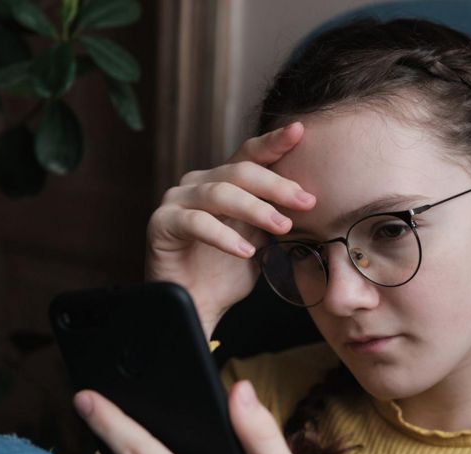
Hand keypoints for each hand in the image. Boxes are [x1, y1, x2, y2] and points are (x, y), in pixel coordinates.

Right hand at [144, 121, 316, 337]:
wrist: (195, 304)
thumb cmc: (226, 271)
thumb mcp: (259, 237)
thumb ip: (274, 213)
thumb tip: (309, 197)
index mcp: (222, 181)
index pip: (249, 155)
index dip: (273, 142)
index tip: (299, 132)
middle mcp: (197, 183)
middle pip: (238, 172)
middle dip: (275, 185)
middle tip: (306, 201)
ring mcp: (177, 200)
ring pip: (219, 193)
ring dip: (255, 209)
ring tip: (282, 227)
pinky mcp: (162, 223)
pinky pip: (196, 223)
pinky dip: (224, 236)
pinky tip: (246, 252)